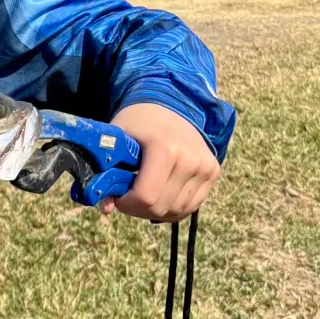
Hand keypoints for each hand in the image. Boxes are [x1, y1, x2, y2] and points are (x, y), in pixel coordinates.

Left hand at [102, 102, 220, 222]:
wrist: (166, 107)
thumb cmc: (136, 124)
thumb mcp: (115, 141)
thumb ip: (107, 173)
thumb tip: (106, 209)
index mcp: (165, 148)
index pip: (146, 196)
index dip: (127, 204)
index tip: (117, 195)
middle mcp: (191, 159)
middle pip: (161, 207)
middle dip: (138, 209)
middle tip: (128, 196)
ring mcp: (206, 167)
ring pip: (177, 211)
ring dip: (155, 211)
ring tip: (144, 193)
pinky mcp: (213, 172)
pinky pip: (190, 206)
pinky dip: (172, 208)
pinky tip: (160, 195)